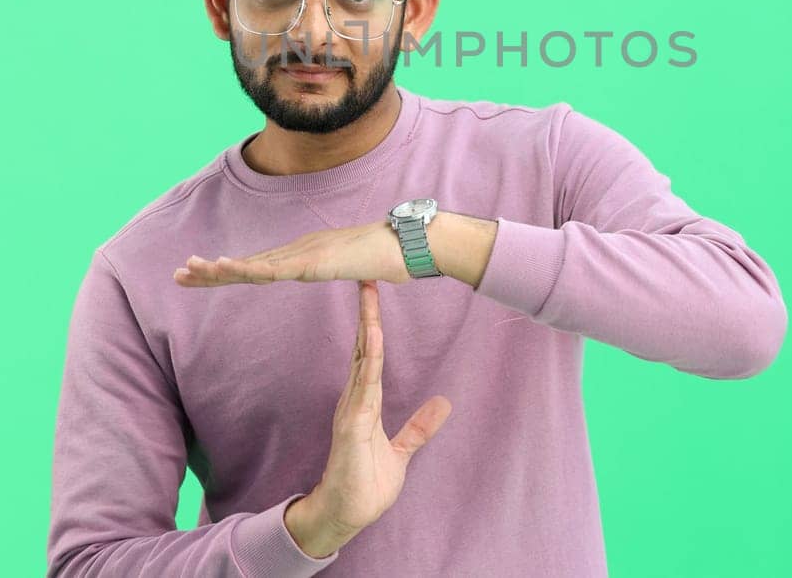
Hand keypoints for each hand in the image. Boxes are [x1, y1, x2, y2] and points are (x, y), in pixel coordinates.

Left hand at [173, 221, 410, 286]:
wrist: (408, 245)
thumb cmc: (385, 256)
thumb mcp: (350, 267)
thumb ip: (336, 267)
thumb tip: (332, 270)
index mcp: (302, 255)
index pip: (256, 266)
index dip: (225, 271)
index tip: (197, 275)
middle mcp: (297, 250)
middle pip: (246, 263)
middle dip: (210, 271)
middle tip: (177, 274)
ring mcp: (305, 254)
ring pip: (254, 264)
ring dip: (220, 268)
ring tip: (192, 270)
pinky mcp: (315, 261)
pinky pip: (277, 269)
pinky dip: (250, 269)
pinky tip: (230, 269)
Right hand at [284, 281, 452, 556]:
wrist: (346, 515)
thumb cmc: (366, 484)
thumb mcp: (402, 451)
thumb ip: (419, 428)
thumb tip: (444, 403)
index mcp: (364, 402)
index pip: (368, 356)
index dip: (371, 325)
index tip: (374, 295)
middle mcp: (354, 400)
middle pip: (362, 348)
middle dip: (365, 314)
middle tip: (367, 277)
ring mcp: (351, 411)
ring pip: (361, 360)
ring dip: (366, 327)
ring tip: (369, 296)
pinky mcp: (352, 426)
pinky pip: (362, 387)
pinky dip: (368, 360)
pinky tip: (372, 337)